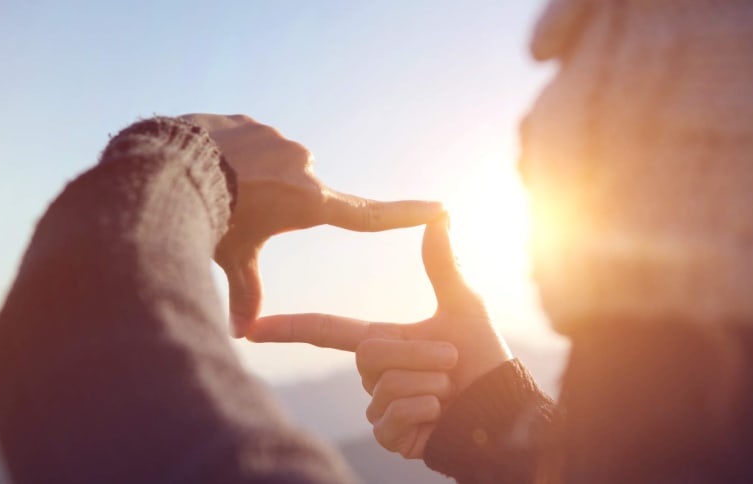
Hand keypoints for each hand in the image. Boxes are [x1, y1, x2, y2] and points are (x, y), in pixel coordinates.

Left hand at [180, 114, 443, 336]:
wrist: (171, 168)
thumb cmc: (210, 219)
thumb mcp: (233, 257)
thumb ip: (245, 291)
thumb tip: (240, 334)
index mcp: (308, 202)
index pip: (366, 214)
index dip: (404, 214)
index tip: (439, 208)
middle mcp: (303, 167)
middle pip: (295, 193)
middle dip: (270, 201)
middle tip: (236, 209)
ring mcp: (279, 141)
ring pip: (270, 165)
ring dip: (251, 176)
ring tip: (217, 186)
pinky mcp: (253, 124)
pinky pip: (248, 142)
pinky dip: (233, 155)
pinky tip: (207, 163)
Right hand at [249, 218, 512, 455]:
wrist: (501, 406)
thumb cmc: (482, 357)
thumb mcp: (463, 306)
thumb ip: (443, 264)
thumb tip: (441, 215)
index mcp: (381, 340)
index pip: (325, 331)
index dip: (288, 328)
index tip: (251, 327)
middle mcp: (373, 374)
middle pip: (369, 355)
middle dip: (420, 354)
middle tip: (451, 361)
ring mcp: (378, 406)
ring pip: (385, 387)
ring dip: (430, 384)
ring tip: (449, 389)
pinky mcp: (388, 435)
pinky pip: (393, 417)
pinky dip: (427, 411)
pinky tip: (440, 414)